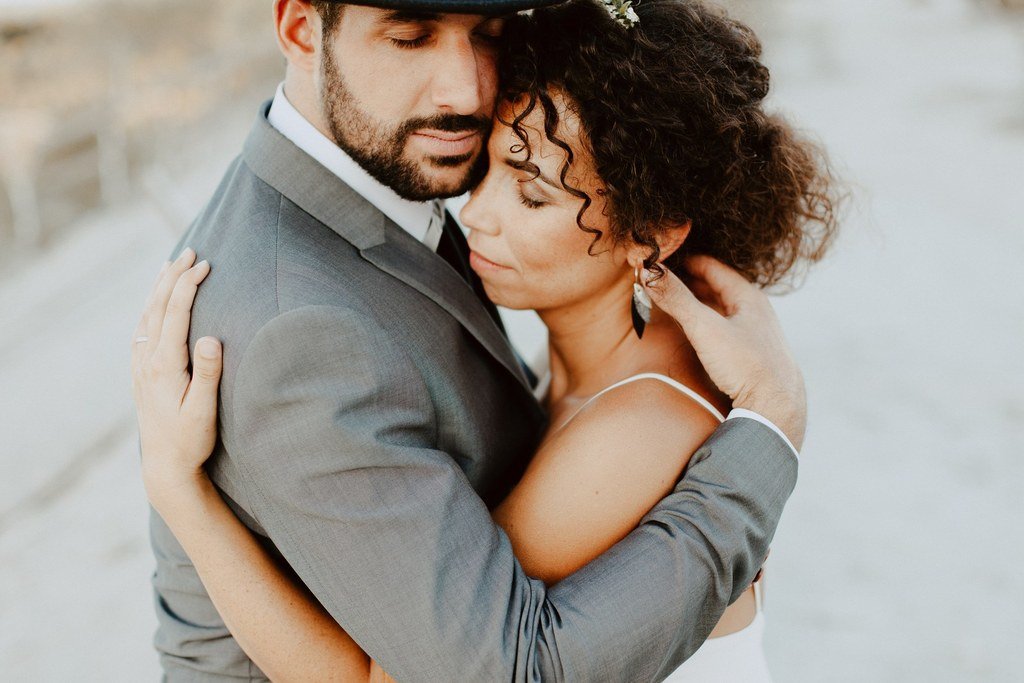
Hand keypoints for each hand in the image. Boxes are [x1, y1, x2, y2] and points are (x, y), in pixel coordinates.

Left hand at [131, 248, 223, 507]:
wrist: (164, 465)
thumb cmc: (190, 439)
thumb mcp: (204, 410)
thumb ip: (207, 373)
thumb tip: (211, 338)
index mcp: (164, 365)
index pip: (175, 313)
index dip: (189, 285)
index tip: (205, 264)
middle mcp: (148, 360)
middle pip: (158, 307)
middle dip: (174, 276)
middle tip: (191, 251)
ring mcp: (141, 366)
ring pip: (147, 315)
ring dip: (160, 287)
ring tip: (171, 264)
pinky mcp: (141, 373)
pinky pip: (142, 329)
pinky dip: (151, 307)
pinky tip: (156, 302)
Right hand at [644, 255, 806, 449]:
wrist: (777, 408)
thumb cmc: (747, 365)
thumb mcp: (705, 328)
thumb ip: (676, 299)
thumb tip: (649, 271)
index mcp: (749, 297)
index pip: (714, 268)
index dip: (688, 261)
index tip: (666, 259)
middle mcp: (756, 312)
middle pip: (718, 288)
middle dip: (691, 283)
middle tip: (664, 281)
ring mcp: (756, 334)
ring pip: (723, 310)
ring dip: (700, 305)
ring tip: (676, 303)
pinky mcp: (753, 355)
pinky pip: (726, 330)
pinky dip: (708, 324)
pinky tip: (697, 333)